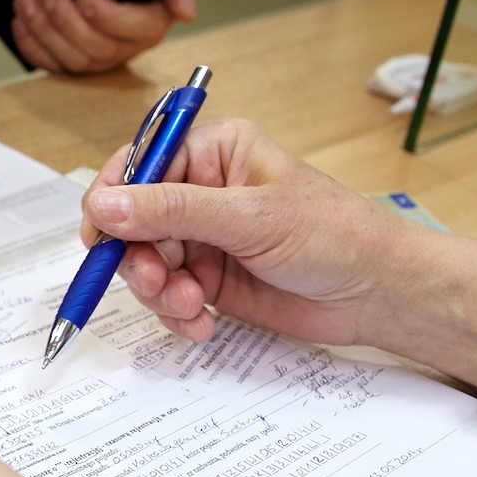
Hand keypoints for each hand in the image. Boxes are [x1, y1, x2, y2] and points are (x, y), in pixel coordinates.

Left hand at [11, 0, 195, 75]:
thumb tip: (186, 11)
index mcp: (150, 24)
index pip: (136, 30)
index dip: (109, 18)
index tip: (85, 0)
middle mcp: (124, 47)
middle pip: (97, 48)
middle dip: (66, 20)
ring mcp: (96, 58)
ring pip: (71, 58)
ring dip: (43, 30)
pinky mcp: (70, 61)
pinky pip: (50, 63)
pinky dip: (31, 44)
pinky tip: (20, 21)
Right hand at [79, 118, 476, 387]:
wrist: (376, 294)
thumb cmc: (332, 236)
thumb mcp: (248, 217)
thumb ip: (171, 211)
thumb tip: (104, 204)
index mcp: (212, 152)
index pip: (138, 166)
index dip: (112, 200)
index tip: (100, 237)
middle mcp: (201, 191)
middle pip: (133, 221)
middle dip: (140, 258)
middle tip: (158, 282)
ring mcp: (204, 238)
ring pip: (145, 263)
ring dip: (159, 291)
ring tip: (189, 307)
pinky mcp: (209, 279)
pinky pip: (167, 295)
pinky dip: (176, 314)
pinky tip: (201, 324)